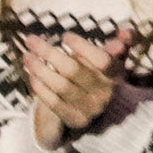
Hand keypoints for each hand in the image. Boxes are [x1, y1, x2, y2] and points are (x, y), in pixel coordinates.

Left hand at [20, 28, 133, 150]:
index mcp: (116, 75)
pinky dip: (40, 88)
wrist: (95, 110)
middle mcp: (105, 93)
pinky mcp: (75, 120)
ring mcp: (90, 109)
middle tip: (31, 40)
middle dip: (49, 53)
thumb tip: (125, 32)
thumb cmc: (99, 76)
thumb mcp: (110, 60)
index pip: (102, 60)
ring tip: (26, 56)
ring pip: (60, 86)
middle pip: (74, 71)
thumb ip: (117, 45)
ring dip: (39, 69)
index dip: (83, 47)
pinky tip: (31, 75)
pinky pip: (53, 103)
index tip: (65, 36)